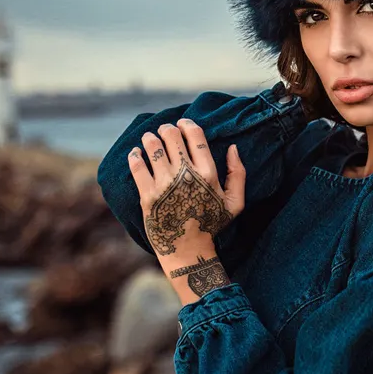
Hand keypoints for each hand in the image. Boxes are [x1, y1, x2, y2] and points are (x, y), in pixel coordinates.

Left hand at [127, 118, 244, 257]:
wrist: (188, 250)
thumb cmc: (211, 225)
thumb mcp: (234, 203)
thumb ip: (238, 174)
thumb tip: (233, 148)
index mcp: (208, 174)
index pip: (195, 136)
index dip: (187, 124)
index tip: (182, 123)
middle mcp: (186, 176)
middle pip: (171, 136)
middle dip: (167, 128)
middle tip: (164, 131)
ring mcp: (165, 185)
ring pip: (152, 146)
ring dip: (149, 138)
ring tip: (149, 138)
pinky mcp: (147, 195)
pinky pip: (137, 166)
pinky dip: (134, 155)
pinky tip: (136, 153)